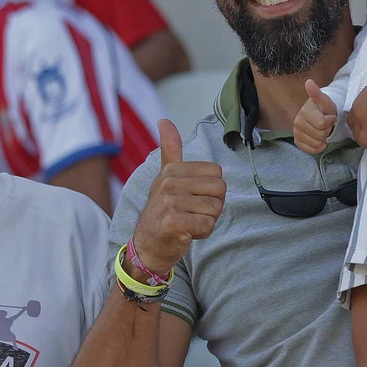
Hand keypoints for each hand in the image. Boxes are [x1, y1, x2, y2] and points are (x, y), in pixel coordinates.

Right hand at [131, 119, 224, 275]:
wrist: (147, 246)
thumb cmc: (162, 211)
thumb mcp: (165, 178)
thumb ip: (169, 150)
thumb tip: (164, 120)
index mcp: (172, 169)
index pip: (217, 173)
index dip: (211, 190)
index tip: (192, 199)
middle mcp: (169, 182)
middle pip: (220, 190)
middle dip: (212, 207)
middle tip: (192, 214)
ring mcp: (169, 202)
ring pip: (215, 209)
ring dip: (207, 222)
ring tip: (188, 224)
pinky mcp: (172, 223)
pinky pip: (207, 225)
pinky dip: (201, 233)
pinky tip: (186, 234)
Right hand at [294, 80, 336, 154]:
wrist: (320, 115)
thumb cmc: (324, 108)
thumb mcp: (324, 100)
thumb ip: (316, 93)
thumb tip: (309, 82)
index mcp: (304, 112)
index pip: (322, 124)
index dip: (330, 121)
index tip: (330, 116)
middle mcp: (297, 123)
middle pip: (320, 135)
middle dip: (327, 130)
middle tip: (326, 124)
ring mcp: (296, 133)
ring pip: (317, 144)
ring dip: (323, 138)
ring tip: (322, 130)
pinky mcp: (298, 142)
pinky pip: (312, 150)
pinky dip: (319, 147)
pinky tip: (319, 139)